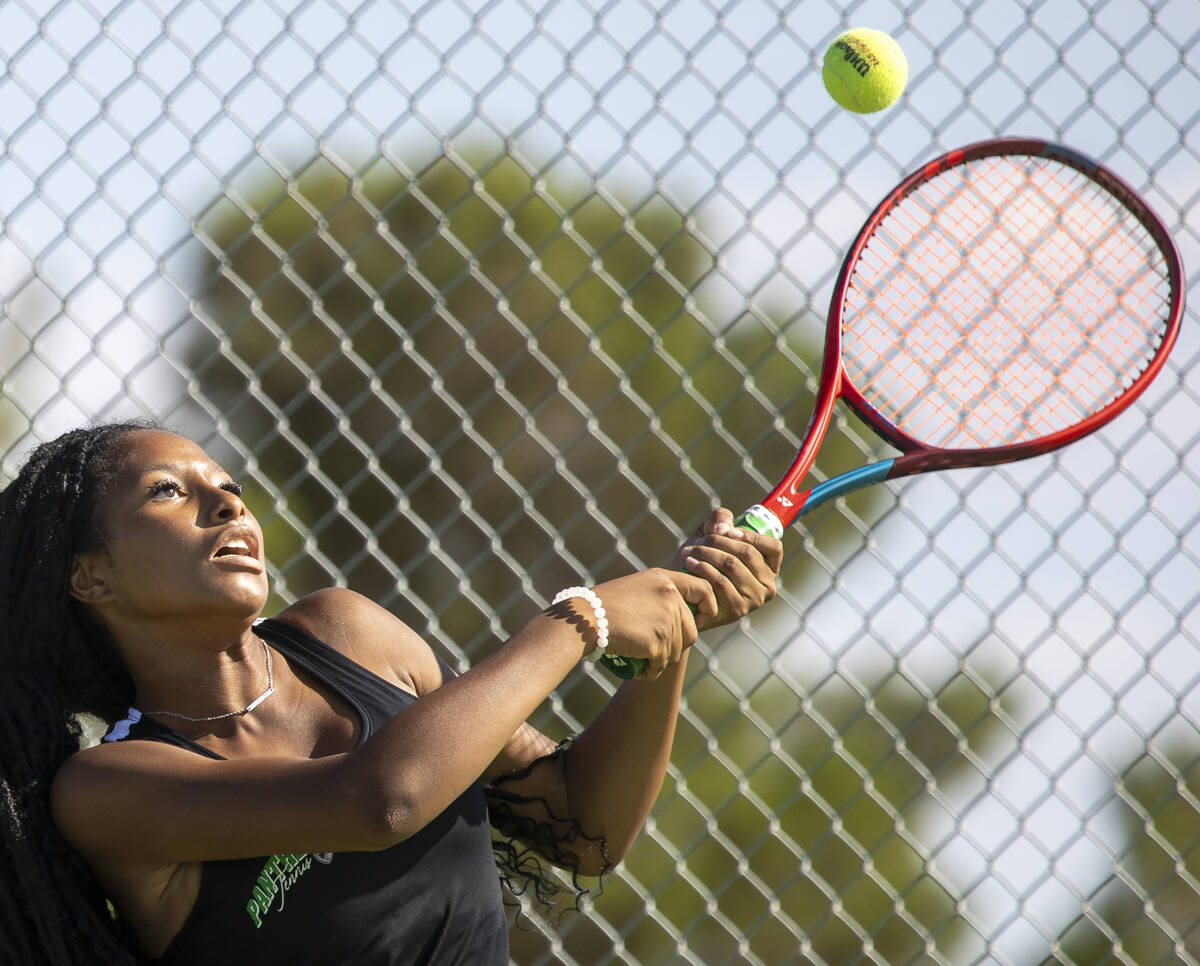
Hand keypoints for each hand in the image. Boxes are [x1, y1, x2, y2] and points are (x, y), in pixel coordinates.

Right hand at [578, 569, 718, 679]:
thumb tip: (686, 615)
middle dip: (676, 644)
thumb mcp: (638, 588)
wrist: (585, 619)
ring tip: (641, 656)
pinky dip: (651, 672)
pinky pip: (662, 665)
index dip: (707, 606)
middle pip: (691, 630)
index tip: (699, 619)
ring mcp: (665, 619)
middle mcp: (670, 597)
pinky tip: (639, 668)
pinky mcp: (657, 642)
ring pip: (676, 651)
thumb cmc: (605, 606)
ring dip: (661, 660)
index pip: (703, 589)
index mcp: (665, 580)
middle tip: (654, 648)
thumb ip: (662, 595)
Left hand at [671, 507, 781, 628]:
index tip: (727, 531)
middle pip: (748, 553)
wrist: (686, 597)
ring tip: (689, 551)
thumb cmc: (702, 564)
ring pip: (732, 565)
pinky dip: (702, 568)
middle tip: (698, 541)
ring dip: (706, 553)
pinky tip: (690, 564)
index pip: (774, 547)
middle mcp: (767, 585)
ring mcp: (755, 599)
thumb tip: (723, 528)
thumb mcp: (712, 536)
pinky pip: (721, 581)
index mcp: (768, 568)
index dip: (751, 535)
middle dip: (718, 541)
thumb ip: (720, 520)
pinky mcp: (737, 609)